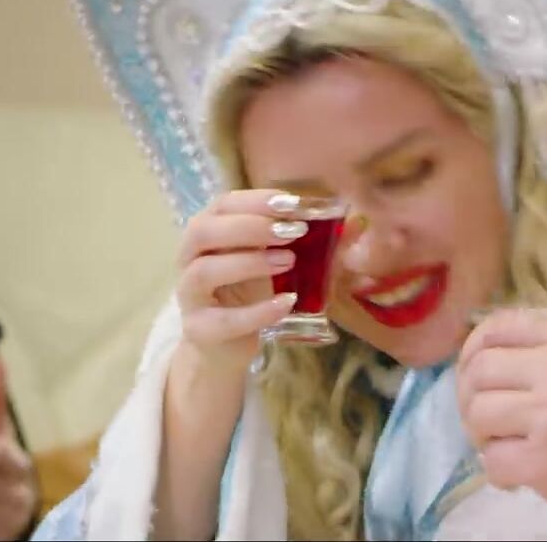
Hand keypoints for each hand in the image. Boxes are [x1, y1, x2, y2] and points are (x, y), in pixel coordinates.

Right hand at [175, 189, 302, 372]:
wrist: (225, 346)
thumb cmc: (248, 295)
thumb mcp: (273, 263)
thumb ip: (308, 244)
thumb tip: (357, 226)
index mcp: (206, 233)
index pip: (223, 204)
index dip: (255, 200)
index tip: (292, 204)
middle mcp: (188, 258)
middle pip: (203, 231)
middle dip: (249, 227)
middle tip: (292, 232)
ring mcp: (189, 295)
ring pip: (205, 271)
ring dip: (249, 262)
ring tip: (288, 261)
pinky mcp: (199, 330)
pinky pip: (225, 319)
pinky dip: (258, 311)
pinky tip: (287, 303)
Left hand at [456, 309, 546, 538]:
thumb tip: (505, 352)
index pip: (499, 327)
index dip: (474, 349)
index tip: (473, 371)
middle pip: (479, 369)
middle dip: (470, 395)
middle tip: (483, 418)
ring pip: (478, 413)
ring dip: (481, 434)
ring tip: (502, 446)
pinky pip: (493, 460)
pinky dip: (497, 471)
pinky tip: (517, 476)